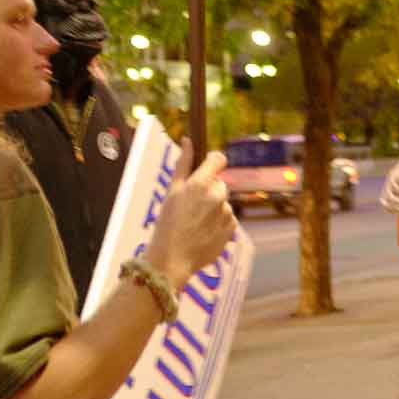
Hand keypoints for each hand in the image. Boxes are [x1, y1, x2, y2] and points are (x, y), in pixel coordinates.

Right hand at [143, 143, 235, 286]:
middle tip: (191, 206)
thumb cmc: (167, 223)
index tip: (208, 166)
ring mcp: (226, 213)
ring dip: (213, 208)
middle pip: (219, 184)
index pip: (218, 159)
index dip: (214, 160)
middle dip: (208, 190)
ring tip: (194, 223)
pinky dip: (218, 223)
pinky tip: (202, 232)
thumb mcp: (171, 191)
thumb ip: (183, 164)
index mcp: (201, 183)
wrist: (172, 258)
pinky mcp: (231, 229)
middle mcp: (218, 196)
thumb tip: (187, 140)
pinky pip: (228, 219)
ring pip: (223, 203)